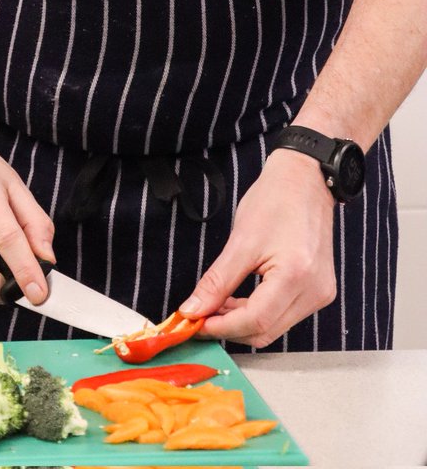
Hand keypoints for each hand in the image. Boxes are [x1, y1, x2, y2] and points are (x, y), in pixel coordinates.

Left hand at [178, 149, 336, 347]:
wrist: (306, 181)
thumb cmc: (275, 200)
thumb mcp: (240, 240)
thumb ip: (217, 281)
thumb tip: (193, 310)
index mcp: (296, 276)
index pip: (255, 321)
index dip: (221, 327)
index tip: (194, 323)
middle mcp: (314, 291)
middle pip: (265, 331)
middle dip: (229, 328)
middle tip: (200, 316)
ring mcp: (320, 294)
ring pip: (274, 328)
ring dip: (242, 322)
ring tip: (216, 305)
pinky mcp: (318, 291)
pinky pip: (284, 315)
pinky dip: (258, 313)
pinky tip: (238, 300)